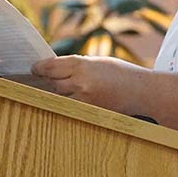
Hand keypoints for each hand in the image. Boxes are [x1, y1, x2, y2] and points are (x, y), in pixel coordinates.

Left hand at [31, 55, 150, 114]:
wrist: (143, 92)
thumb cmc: (122, 74)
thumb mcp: (99, 62)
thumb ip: (77, 66)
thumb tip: (54, 70)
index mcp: (83, 65)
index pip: (51, 67)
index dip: (40, 68)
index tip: (34, 69)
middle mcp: (81, 83)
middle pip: (53, 83)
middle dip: (47, 82)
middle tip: (39, 81)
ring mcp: (85, 101)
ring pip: (60, 98)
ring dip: (56, 95)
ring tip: (54, 92)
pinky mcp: (89, 114)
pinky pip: (71, 109)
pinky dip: (67, 106)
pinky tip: (68, 103)